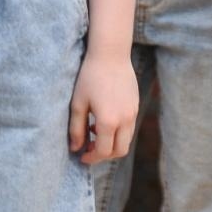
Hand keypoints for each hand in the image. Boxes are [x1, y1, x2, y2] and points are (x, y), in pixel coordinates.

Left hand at [69, 49, 138, 164]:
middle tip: (89, 148)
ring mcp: (133, 112)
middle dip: (104, 155)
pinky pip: (129, 127)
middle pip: (119, 151)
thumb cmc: (90, 77)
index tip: (81, 156)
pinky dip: (118, 132)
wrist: (111, 54)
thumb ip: (76, 129)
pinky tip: (104, 119)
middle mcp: (125, 119)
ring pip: (127, 140)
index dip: (91, 158)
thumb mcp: (78, 103)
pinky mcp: (136, 105)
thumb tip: (75, 148)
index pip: (103, 152)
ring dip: (112, 143)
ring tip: (95, 131)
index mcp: (108, 121)